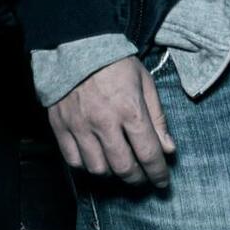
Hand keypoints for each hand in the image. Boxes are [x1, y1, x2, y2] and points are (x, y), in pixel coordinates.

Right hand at [46, 56, 174, 186]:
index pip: (148, 152)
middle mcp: (105, 122)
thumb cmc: (117, 64)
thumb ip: (158, 118)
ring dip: (112, 174)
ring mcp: (80, 127)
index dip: (158, 172)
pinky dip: (87, 167)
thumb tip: (169, 149)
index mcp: (130, 109)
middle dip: (137, 179)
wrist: (77, 48)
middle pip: (123, 166)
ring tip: (121, 169)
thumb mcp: (146, 84)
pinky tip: (97, 162)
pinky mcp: (61, 128)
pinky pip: (74, 161)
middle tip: (143, 181)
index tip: (163, 182)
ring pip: (97, 169)